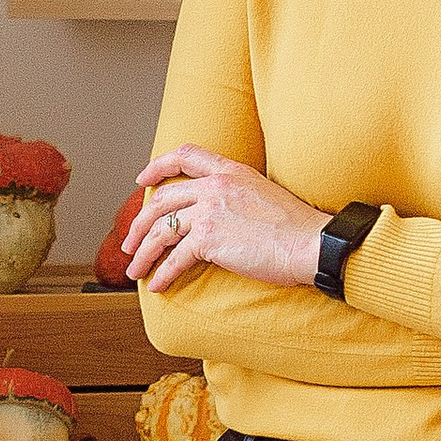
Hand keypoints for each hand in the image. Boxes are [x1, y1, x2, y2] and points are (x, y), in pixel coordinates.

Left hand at [125, 145, 326, 294]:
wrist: (311, 243)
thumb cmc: (297, 227)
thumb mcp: (264, 194)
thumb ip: (236, 195)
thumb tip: (219, 214)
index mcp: (230, 170)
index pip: (184, 155)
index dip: (157, 167)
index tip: (142, 181)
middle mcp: (216, 185)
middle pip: (162, 199)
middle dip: (139, 224)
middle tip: (129, 242)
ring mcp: (210, 210)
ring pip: (161, 230)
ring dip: (143, 253)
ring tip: (134, 270)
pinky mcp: (210, 238)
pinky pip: (175, 257)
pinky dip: (163, 274)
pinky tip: (157, 285)